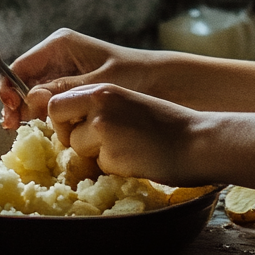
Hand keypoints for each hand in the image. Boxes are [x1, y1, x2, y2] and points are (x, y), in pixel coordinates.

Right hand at [0, 28, 157, 129]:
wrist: (156, 79)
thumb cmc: (131, 74)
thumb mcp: (98, 83)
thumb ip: (65, 89)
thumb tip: (31, 97)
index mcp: (60, 44)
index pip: (20, 65)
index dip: (9, 88)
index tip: (10, 110)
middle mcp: (56, 54)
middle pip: (22, 79)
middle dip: (15, 102)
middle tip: (12, 127)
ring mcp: (61, 69)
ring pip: (32, 91)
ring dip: (27, 109)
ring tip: (24, 128)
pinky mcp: (68, 84)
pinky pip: (46, 97)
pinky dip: (42, 111)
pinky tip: (44, 125)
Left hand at [47, 83, 203, 184]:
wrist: (197, 140)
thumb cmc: (167, 124)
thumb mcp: (129, 103)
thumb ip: (100, 108)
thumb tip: (69, 125)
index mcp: (104, 88)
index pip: (58, 101)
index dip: (64, 118)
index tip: (77, 127)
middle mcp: (99, 103)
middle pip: (57, 118)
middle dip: (69, 134)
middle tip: (97, 142)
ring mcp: (103, 127)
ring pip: (76, 146)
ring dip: (95, 153)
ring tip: (127, 148)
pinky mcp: (111, 153)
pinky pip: (98, 165)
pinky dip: (113, 167)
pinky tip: (136, 158)